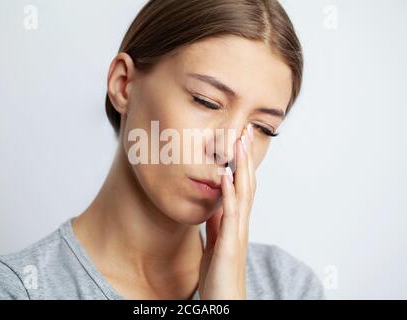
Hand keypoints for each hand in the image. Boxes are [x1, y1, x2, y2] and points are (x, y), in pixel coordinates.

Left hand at [198, 124, 256, 299]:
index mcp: (236, 224)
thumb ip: (217, 224)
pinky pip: (230, 214)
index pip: (242, 187)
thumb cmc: (220, 276)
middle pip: (247, 184)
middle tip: (246, 131)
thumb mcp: (216, 244)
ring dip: (241, 166)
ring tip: (239, 142)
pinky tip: (225, 174)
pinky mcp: (229, 244)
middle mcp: (241, 225)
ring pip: (242, 193)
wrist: (225, 302)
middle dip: (245, 157)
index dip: (242, 164)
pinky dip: (228, 192)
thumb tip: (215, 206)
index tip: (240, 142)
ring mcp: (237, 233)